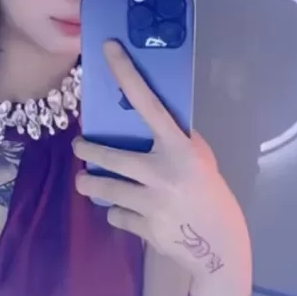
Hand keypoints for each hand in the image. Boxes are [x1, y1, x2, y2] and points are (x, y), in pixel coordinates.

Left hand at [73, 40, 252, 295]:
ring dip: (89, 184)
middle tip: (79, 147)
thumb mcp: (199, 159)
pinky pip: (116, 215)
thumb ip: (175, 139)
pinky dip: (118, 213)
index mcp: (179, 149)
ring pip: (102, 189)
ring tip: (86, 180)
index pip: (149, 103)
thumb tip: (144, 114)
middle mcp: (162, 173)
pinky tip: (129, 213)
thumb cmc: (208, 193)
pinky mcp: (143, 228)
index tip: (108, 49)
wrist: (218, 246)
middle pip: (109, 156)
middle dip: (86, 151)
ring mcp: (152, 204)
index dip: (127, 74)